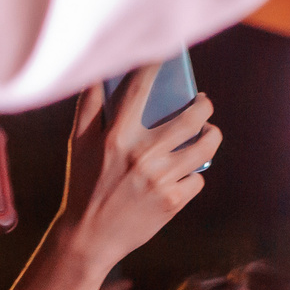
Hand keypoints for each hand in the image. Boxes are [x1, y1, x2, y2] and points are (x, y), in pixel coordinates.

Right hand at [53, 67, 218, 270]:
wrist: (88, 239)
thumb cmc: (82, 186)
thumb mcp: (77, 145)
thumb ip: (87, 106)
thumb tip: (97, 71)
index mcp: (116, 136)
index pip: (140, 88)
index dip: (157, 63)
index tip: (170, 50)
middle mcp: (142, 154)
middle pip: (193, 116)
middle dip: (204, 105)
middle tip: (202, 104)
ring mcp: (160, 179)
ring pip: (206, 145)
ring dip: (212, 134)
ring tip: (208, 133)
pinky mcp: (172, 202)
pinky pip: (198, 177)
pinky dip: (193, 174)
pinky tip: (183, 174)